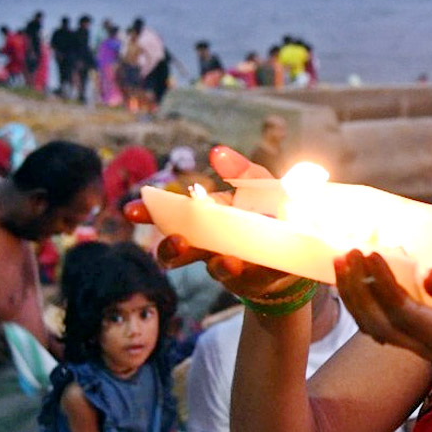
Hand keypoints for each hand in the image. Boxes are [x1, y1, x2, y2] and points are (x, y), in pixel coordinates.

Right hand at [122, 145, 295, 300]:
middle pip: (180, 250)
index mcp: (208, 218)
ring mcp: (231, 263)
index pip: (171, 216)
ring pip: (212, 269)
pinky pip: (249, 278)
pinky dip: (252, 271)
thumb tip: (216, 152)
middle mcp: (212, 244)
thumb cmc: (273, 212)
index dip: (150, 213)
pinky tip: (248, 262)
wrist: (300, 249)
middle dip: (171, 248)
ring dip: (219, 266)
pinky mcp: (255, 279)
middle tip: (178, 241)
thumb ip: (243, 171)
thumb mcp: (262, 186)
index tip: (131, 210)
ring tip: (226, 261)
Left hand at [334, 251, 431, 361]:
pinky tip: (350, 273)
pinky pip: (376, 321)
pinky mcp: (407, 335)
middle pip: (381, 324)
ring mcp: (415, 344)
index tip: (371, 254)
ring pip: (372, 327)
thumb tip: (428, 277)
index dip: (385, 286)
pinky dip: (359, 298)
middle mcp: (428, 346)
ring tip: (341, 260)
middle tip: (348, 252)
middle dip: (360, 289)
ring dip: (353, 295)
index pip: (407, 314)